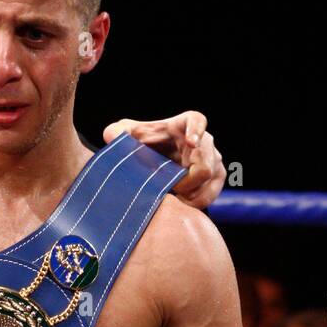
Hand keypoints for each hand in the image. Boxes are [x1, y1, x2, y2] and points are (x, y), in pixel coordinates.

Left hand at [103, 111, 224, 210]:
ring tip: (172, 199)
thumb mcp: (127, 136)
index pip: (197, 121)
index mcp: (184, 124)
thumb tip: (110, 136)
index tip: (190, 143)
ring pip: (210, 179)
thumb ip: (117, 133)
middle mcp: (204, 140)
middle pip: (205, 163)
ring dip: (191, 194)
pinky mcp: (217, 175)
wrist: (155, 159)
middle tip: (168, 190)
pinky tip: (181, 204)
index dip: (196, 131)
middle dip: (186, 181)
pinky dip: (196, 202)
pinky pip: (211, 193)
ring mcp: (213, 158)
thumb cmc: (144, 143)